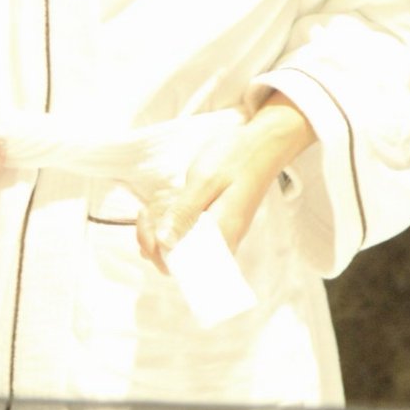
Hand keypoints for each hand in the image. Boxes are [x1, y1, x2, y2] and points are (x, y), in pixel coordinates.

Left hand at [136, 99, 315, 274]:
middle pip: (174, 253)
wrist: (263, 144)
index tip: (147, 222)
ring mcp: (216, 230)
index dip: (156, 250)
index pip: (181, 265)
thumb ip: (184, 213)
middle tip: (152, 205)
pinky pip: (184, 224)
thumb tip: (163, 243)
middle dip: (153, 231)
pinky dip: (171, 210)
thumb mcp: (204, 181)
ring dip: (161, 218)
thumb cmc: (238, 158)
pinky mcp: (212, 219)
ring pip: (175, 238)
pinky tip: (173, 194)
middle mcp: (220, 240)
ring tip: (166, 195)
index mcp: (221, 236)